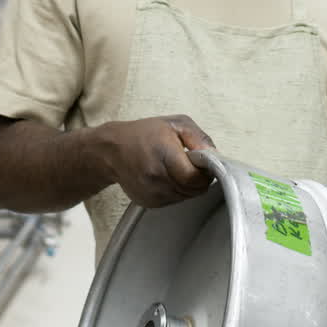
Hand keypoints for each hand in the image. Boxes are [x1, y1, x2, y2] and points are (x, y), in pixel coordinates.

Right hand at [99, 115, 215, 207]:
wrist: (111, 150)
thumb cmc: (144, 134)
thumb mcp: (175, 124)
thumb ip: (199, 138)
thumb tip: (215, 156)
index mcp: (163, 155)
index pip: (194, 178)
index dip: (205, 173)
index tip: (204, 164)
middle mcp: (156, 178)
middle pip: (192, 190)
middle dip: (198, 180)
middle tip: (192, 165)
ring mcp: (151, 193)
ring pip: (185, 197)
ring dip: (187, 186)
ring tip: (177, 169)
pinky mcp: (148, 203)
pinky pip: (174, 201)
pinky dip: (176, 191)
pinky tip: (167, 177)